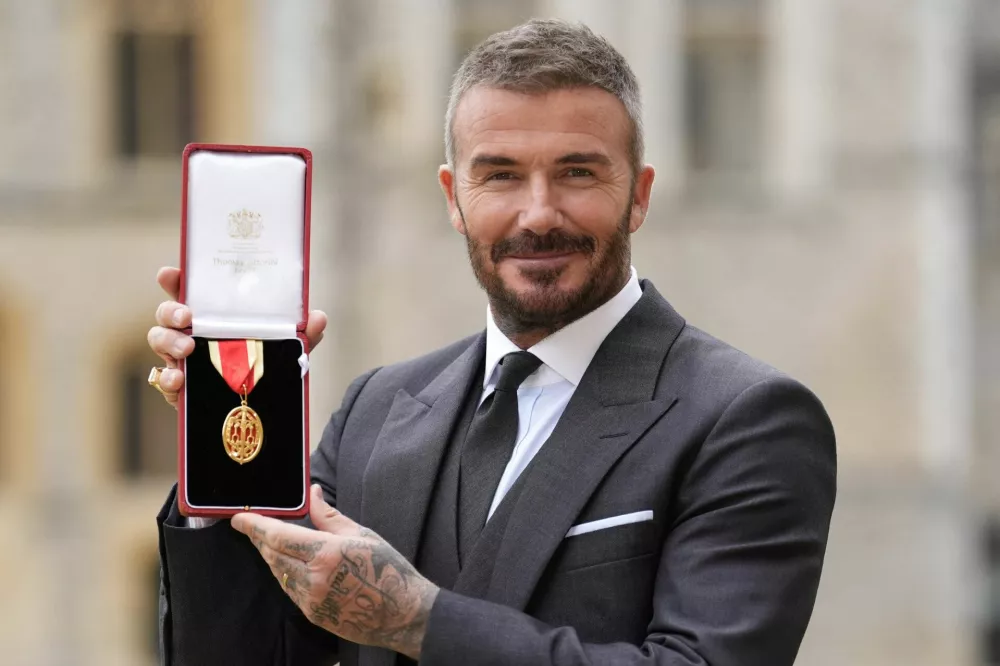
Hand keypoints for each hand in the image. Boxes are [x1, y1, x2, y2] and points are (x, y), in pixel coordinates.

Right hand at [147, 266, 328, 408]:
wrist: (261, 412)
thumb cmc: (266, 367)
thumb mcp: (287, 349)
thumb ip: (303, 334)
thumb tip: (318, 318)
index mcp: (214, 316)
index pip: (190, 291)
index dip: (175, 279)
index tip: (169, 273)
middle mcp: (191, 333)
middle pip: (167, 314)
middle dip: (170, 311)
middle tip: (187, 317)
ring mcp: (181, 359)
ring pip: (159, 341)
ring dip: (168, 341)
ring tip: (186, 348)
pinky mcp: (180, 388)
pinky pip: (163, 379)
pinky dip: (167, 378)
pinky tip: (178, 379)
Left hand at [231, 485, 438, 659]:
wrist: (402, 614)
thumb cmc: (387, 569)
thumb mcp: (360, 534)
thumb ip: (328, 516)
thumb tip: (313, 493)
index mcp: (325, 553)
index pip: (278, 536)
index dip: (254, 526)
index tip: (238, 519)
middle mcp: (312, 579)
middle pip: (272, 555)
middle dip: (261, 539)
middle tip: (254, 525)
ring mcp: (311, 600)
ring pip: (278, 574)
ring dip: (272, 557)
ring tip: (271, 542)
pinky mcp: (313, 615)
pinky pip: (290, 590)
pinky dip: (285, 574)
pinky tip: (291, 565)